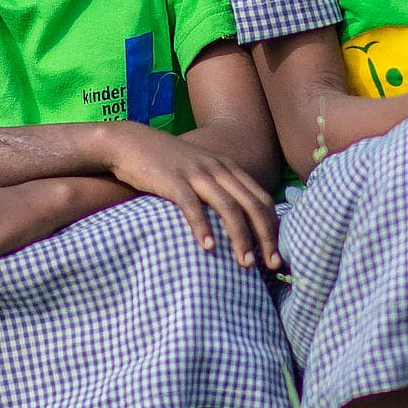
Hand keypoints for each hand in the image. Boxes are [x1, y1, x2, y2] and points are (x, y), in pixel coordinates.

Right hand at [98, 122, 281, 270]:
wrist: (129, 142)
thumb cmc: (166, 164)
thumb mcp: (200, 171)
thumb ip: (219, 189)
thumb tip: (237, 222)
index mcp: (228, 168)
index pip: (262, 199)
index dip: (274, 228)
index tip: (278, 254)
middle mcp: (218, 169)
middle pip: (253, 205)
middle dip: (266, 237)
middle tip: (272, 265)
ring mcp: (196, 173)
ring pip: (229, 207)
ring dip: (240, 237)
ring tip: (245, 264)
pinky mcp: (172, 179)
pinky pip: (192, 205)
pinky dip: (203, 227)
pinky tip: (208, 247)